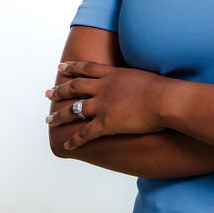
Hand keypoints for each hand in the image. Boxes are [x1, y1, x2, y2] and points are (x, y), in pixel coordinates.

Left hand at [44, 61, 168, 149]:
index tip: (60, 68)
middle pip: (75, 87)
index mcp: (113, 74)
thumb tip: (136, 81)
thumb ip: (134, 78)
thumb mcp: (144, 76)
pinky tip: (66, 144)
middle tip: (48, 93)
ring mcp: (103, 105)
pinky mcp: (106, 123)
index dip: (72, 68)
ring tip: (49, 120)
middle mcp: (103, 87)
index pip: (87, 69)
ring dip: (60, 115)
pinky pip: (85, 133)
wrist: (165, 100)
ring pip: (75, 109)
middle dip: (60, 90)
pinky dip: (74, 140)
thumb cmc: (162, 88)